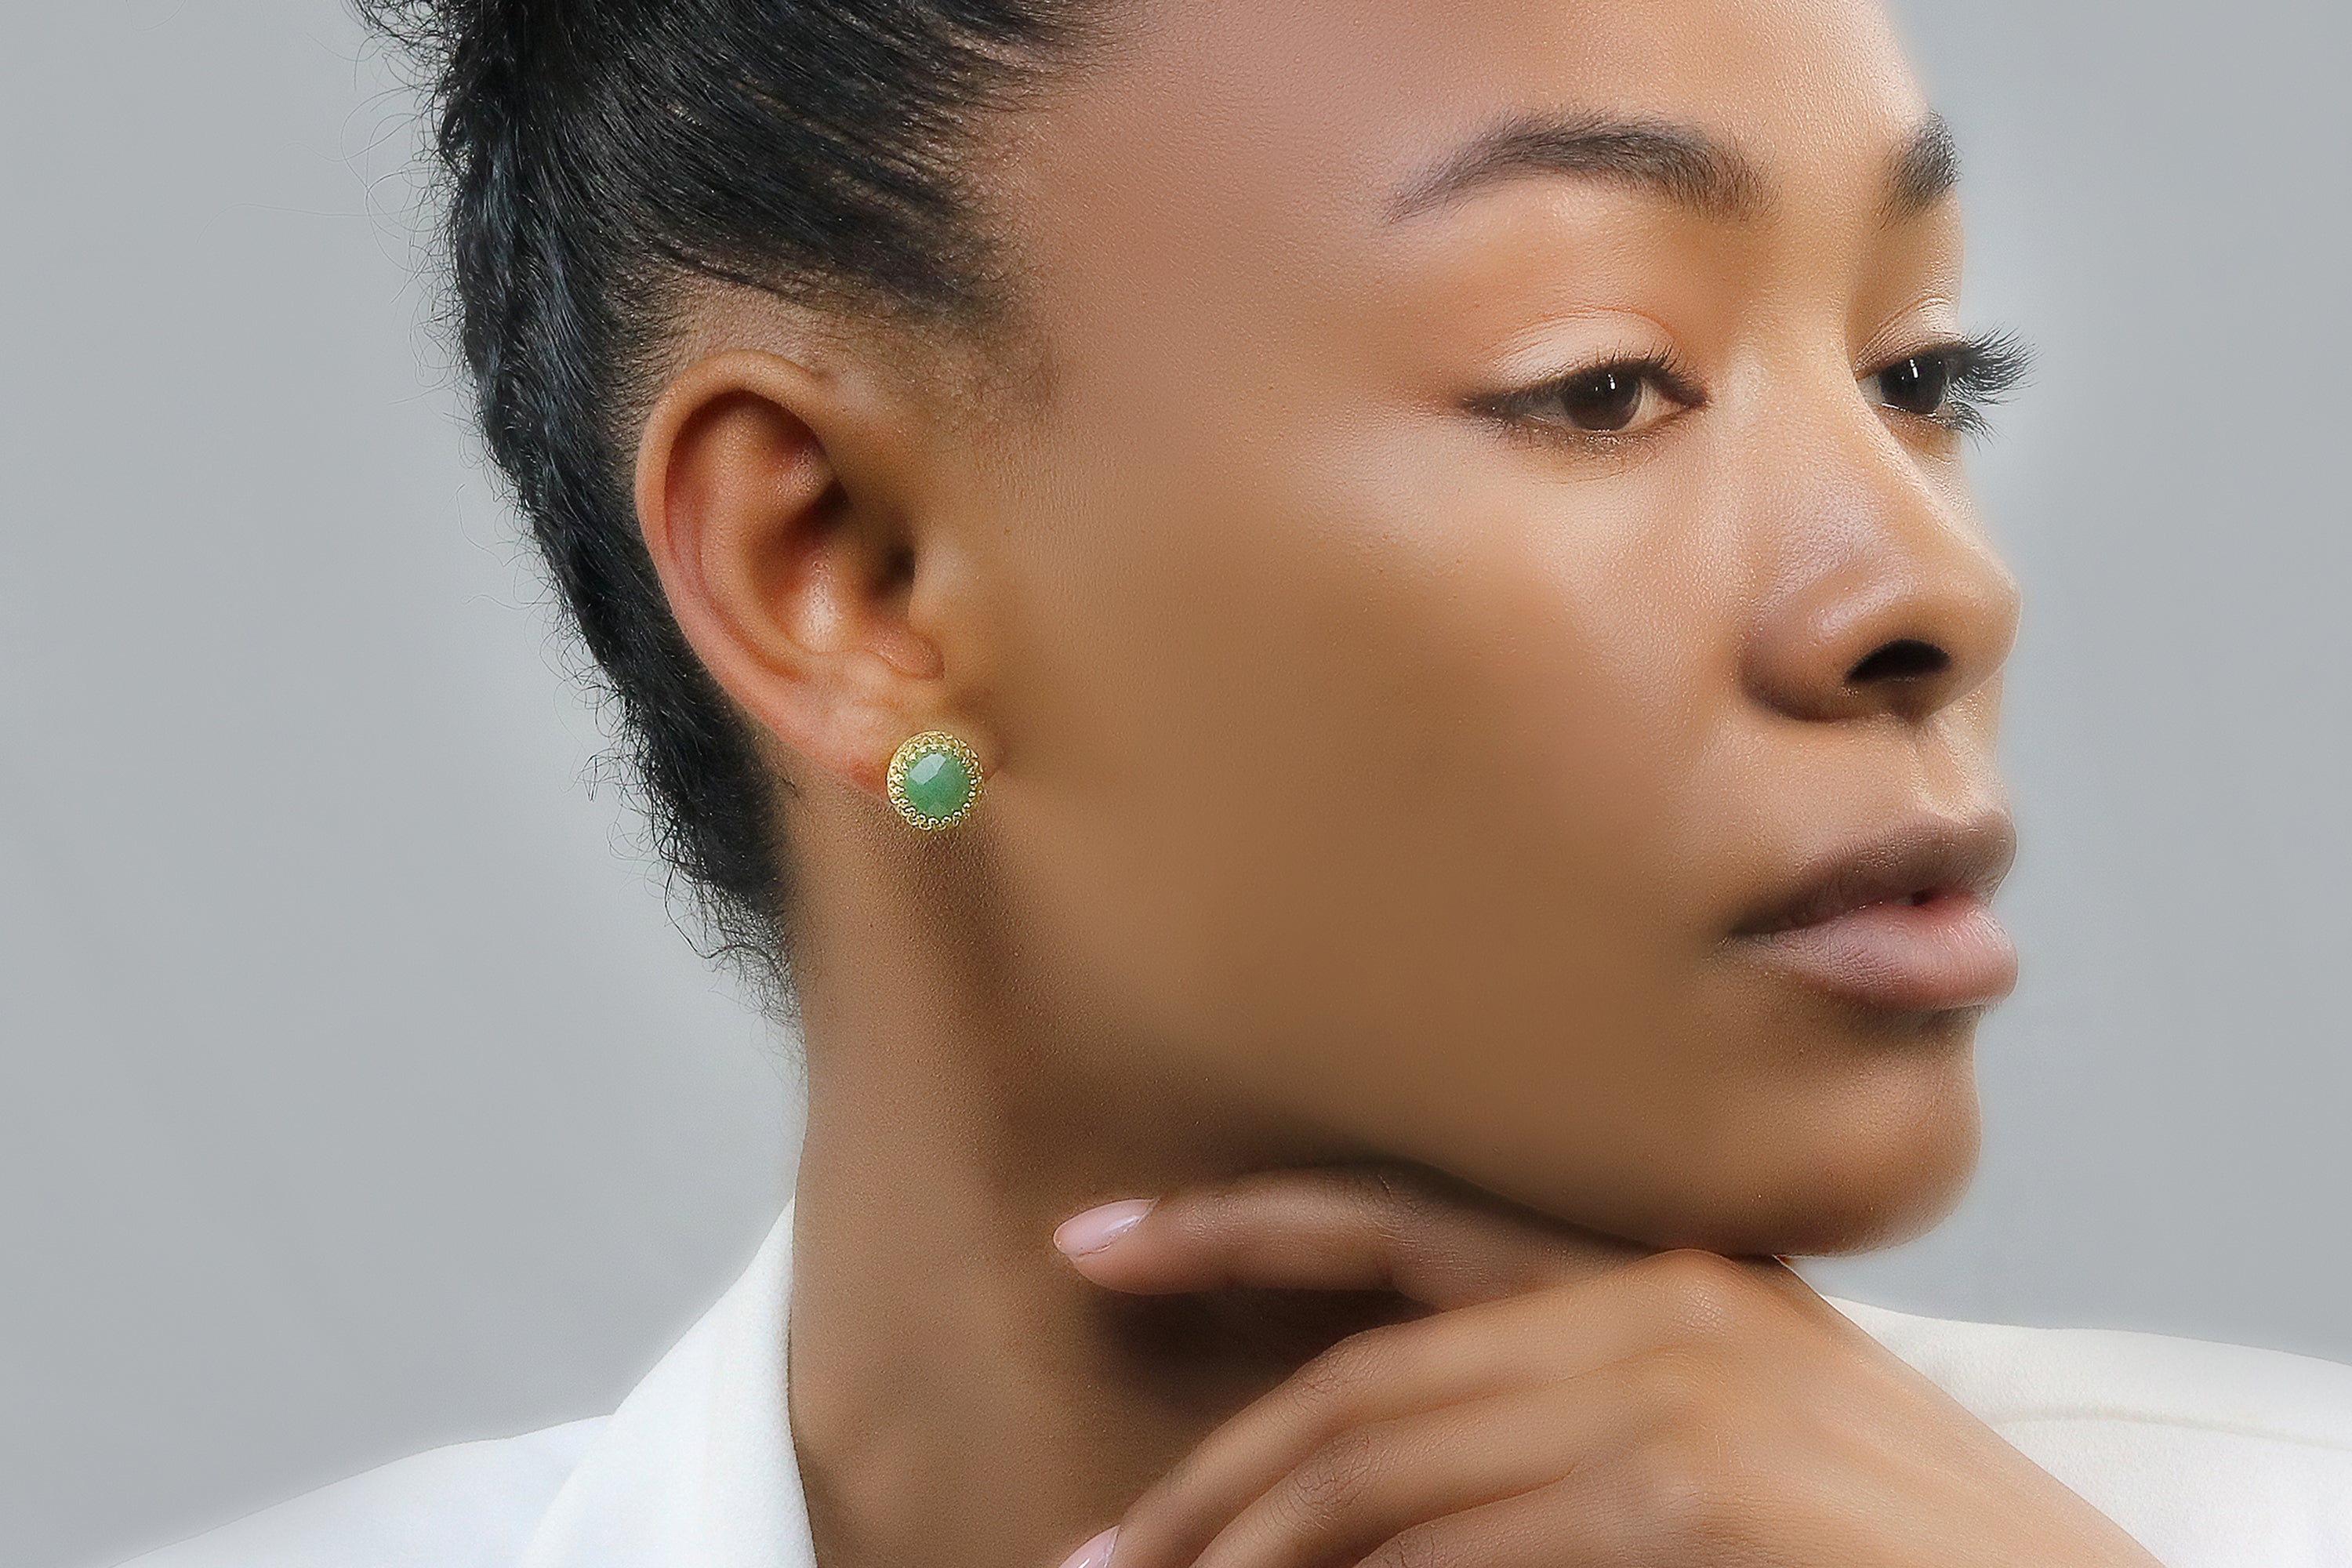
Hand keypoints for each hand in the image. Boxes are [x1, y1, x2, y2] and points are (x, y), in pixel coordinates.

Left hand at [1049, 1166, 2160, 1567]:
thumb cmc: (1891, 1547)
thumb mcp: (1724, 1441)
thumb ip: (1555, 1428)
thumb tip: (1356, 1501)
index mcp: (1661, 1267)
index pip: (1397, 1226)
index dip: (1232, 1226)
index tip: (1089, 1237)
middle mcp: (1658, 1301)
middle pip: (1360, 1385)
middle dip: (1209, 1483)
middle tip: (1098, 1556)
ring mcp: (1678, 1393)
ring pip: (1381, 1471)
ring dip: (1251, 1556)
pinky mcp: (1691, 1493)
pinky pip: (1456, 1551)